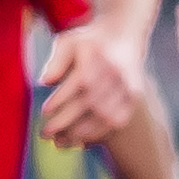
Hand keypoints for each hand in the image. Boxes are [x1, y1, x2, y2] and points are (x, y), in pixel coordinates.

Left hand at [36, 21, 145, 145]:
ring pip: (105, 117)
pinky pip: (117, 121)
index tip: (44, 111)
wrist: (123, 35)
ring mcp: (128, 86)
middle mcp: (117, 72)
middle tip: (45, 134)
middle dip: (66, 121)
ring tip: (59, 143)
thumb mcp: (69, 41)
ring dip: (80, 133)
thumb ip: (57, 60)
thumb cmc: (89, 41)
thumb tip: (44, 82)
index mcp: (101, 55)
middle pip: (91, 103)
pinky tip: (81, 142)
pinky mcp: (133, 97)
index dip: (62, 98)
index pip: (81, 81)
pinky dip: (99, 134)